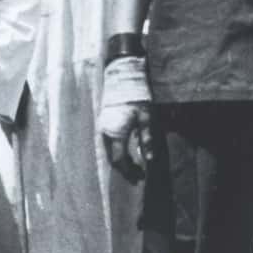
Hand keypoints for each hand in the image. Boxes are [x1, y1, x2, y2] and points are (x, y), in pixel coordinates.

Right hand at [100, 53, 152, 179]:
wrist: (122, 76)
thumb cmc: (136, 95)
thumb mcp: (146, 116)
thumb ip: (147, 137)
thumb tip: (150, 158)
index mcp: (115, 133)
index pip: (119, 160)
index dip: (129, 171)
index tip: (140, 177)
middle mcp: (105, 132)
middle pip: (112, 158)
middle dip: (125, 169)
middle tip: (138, 175)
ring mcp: (102, 127)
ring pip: (109, 151)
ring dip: (120, 160)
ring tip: (134, 165)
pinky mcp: (104, 122)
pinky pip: (108, 143)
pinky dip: (117, 151)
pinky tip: (127, 151)